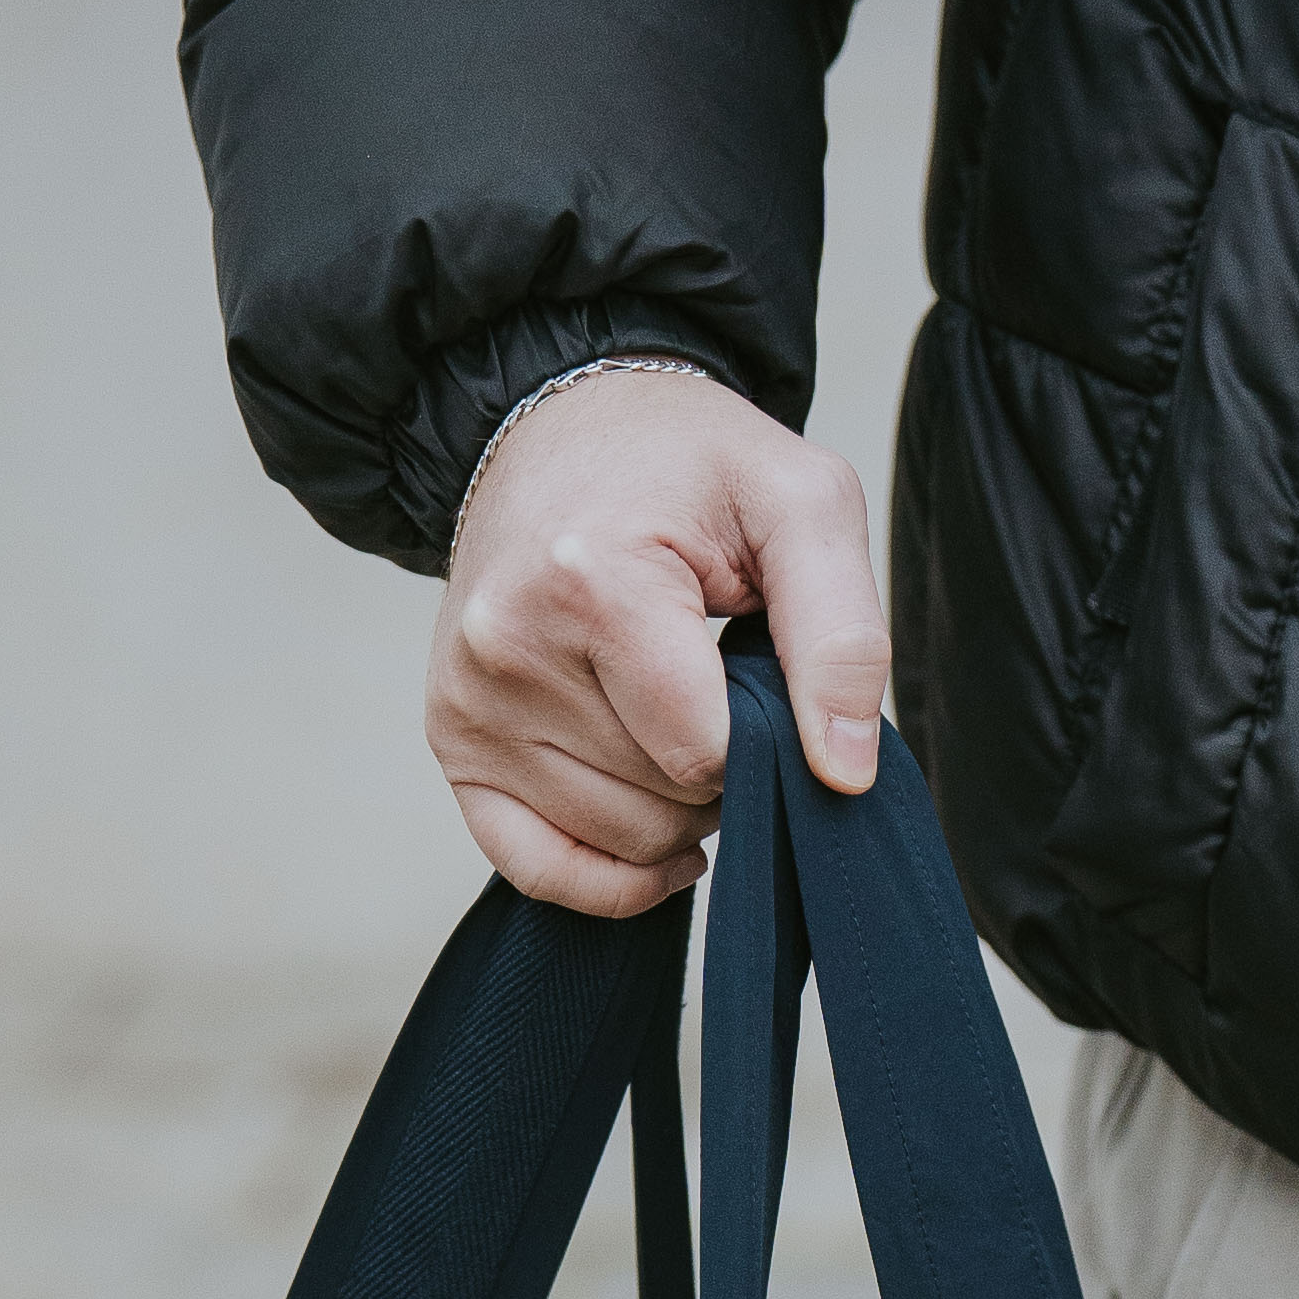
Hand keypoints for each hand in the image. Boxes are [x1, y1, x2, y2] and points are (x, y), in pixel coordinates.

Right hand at [427, 373, 888, 914]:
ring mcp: (470, 701)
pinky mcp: (453, 737)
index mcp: (588, 579)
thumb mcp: (801, 502)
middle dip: (721, 769)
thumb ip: (842, 633)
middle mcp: (508, 646)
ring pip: (618, 843)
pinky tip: (658, 838)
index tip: (760, 676)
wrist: (564, 423)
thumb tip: (844, 772)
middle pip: (665, 804)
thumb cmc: (688, 463)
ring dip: (675, 810)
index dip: (763, 739)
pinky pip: (537, 869)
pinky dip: (610, 874)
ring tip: (674, 713)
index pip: (707, 754)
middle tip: (716, 682)